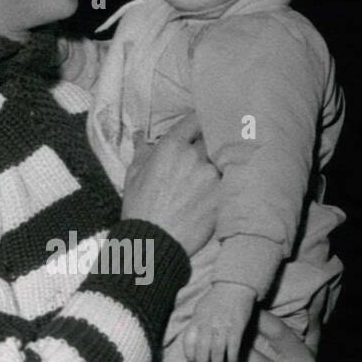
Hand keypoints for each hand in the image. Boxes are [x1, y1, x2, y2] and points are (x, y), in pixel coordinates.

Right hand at [121, 112, 217, 258]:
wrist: (154, 242)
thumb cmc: (140, 208)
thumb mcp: (134, 175)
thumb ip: (141, 151)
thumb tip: (140, 135)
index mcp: (172, 147)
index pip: (195, 120)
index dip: (199, 123)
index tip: (200, 128)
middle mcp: (195, 156)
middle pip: (213, 138)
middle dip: (210, 143)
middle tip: (207, 152)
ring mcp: (213, 176)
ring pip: (222, 161)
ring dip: (217, 166)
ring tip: (210, 177)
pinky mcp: (223, 196)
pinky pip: (228, 182)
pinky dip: (224, 184)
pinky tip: (217, 191)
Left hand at [183, 282, 256, 361]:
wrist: (235, 285)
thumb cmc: (217, 297)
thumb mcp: (201, 308)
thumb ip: (197, 323)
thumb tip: (193, 337)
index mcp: (197, 320)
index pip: (188, 343)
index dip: (189, 356)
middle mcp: (207, 325)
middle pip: (202, 352)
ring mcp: (222, 327)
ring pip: (217, 353)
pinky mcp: (236, 328)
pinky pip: (233, 348)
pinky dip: (233, 358)